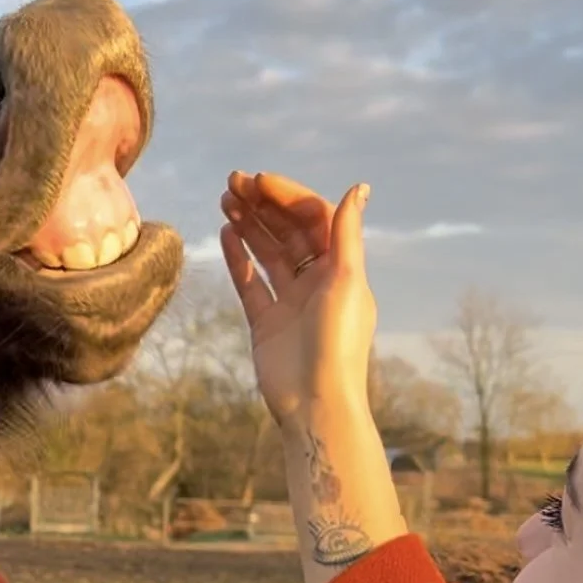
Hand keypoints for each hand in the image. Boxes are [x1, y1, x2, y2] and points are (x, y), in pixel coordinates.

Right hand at [219, 172, 373, 424]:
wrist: (314, 401)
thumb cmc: (337, 342)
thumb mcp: (346, 280)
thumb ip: (346, 232)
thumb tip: (358, 186)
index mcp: (341, 268)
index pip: (314, 218)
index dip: (288, 196)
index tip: (259, 181)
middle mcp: (317, 281)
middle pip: (288, 231)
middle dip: (263, 205)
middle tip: (232, 182)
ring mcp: (290, 301)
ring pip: (267, 252)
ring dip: (249, 224)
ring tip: (224, 200)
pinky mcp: (266, 323)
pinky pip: (250, 283)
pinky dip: (238, 258)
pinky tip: (225, 234)